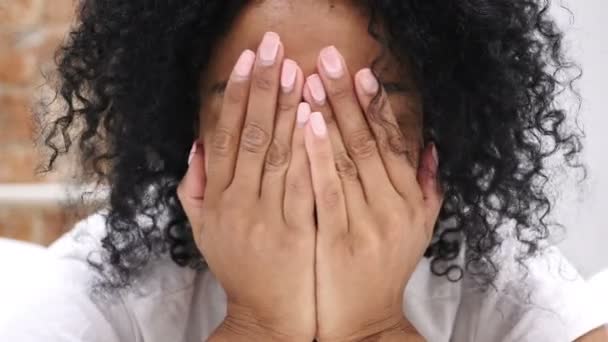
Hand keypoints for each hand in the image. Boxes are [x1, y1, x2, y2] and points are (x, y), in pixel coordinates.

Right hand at [177, 32, 315, 340]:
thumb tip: (197, 144)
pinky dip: (307, 151)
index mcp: (214, 200)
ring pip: (275, 154)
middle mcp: (236, 205)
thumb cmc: (240, 268)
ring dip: (287, 109)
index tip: (248, 61)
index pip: (224, 136)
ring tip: (299, 71)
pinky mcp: (295, 233)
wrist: (268, 318)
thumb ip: (195, 188)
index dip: (236, 96)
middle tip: (273, 49)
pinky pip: (301, 185)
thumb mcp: (205, 230)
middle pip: (248, 136)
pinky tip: (314, 119)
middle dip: (262, 88)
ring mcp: (265, 219)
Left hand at [302, 46, 442, 340]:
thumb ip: (428, 187)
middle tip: (329, 62)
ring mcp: (367, 224)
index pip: (392, 144)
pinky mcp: (338, 240)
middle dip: (348, 99)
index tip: (363, 74)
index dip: (377, 106)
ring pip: (348, 161)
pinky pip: (327, 192)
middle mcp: (393, 208)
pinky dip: (318, 157)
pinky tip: (305, 128)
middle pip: (368, 143)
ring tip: (311, 83)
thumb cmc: (385, 270)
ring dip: (329, 118)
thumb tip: (431, 145)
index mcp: (410, 201)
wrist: (364, 322)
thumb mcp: (418, 229)